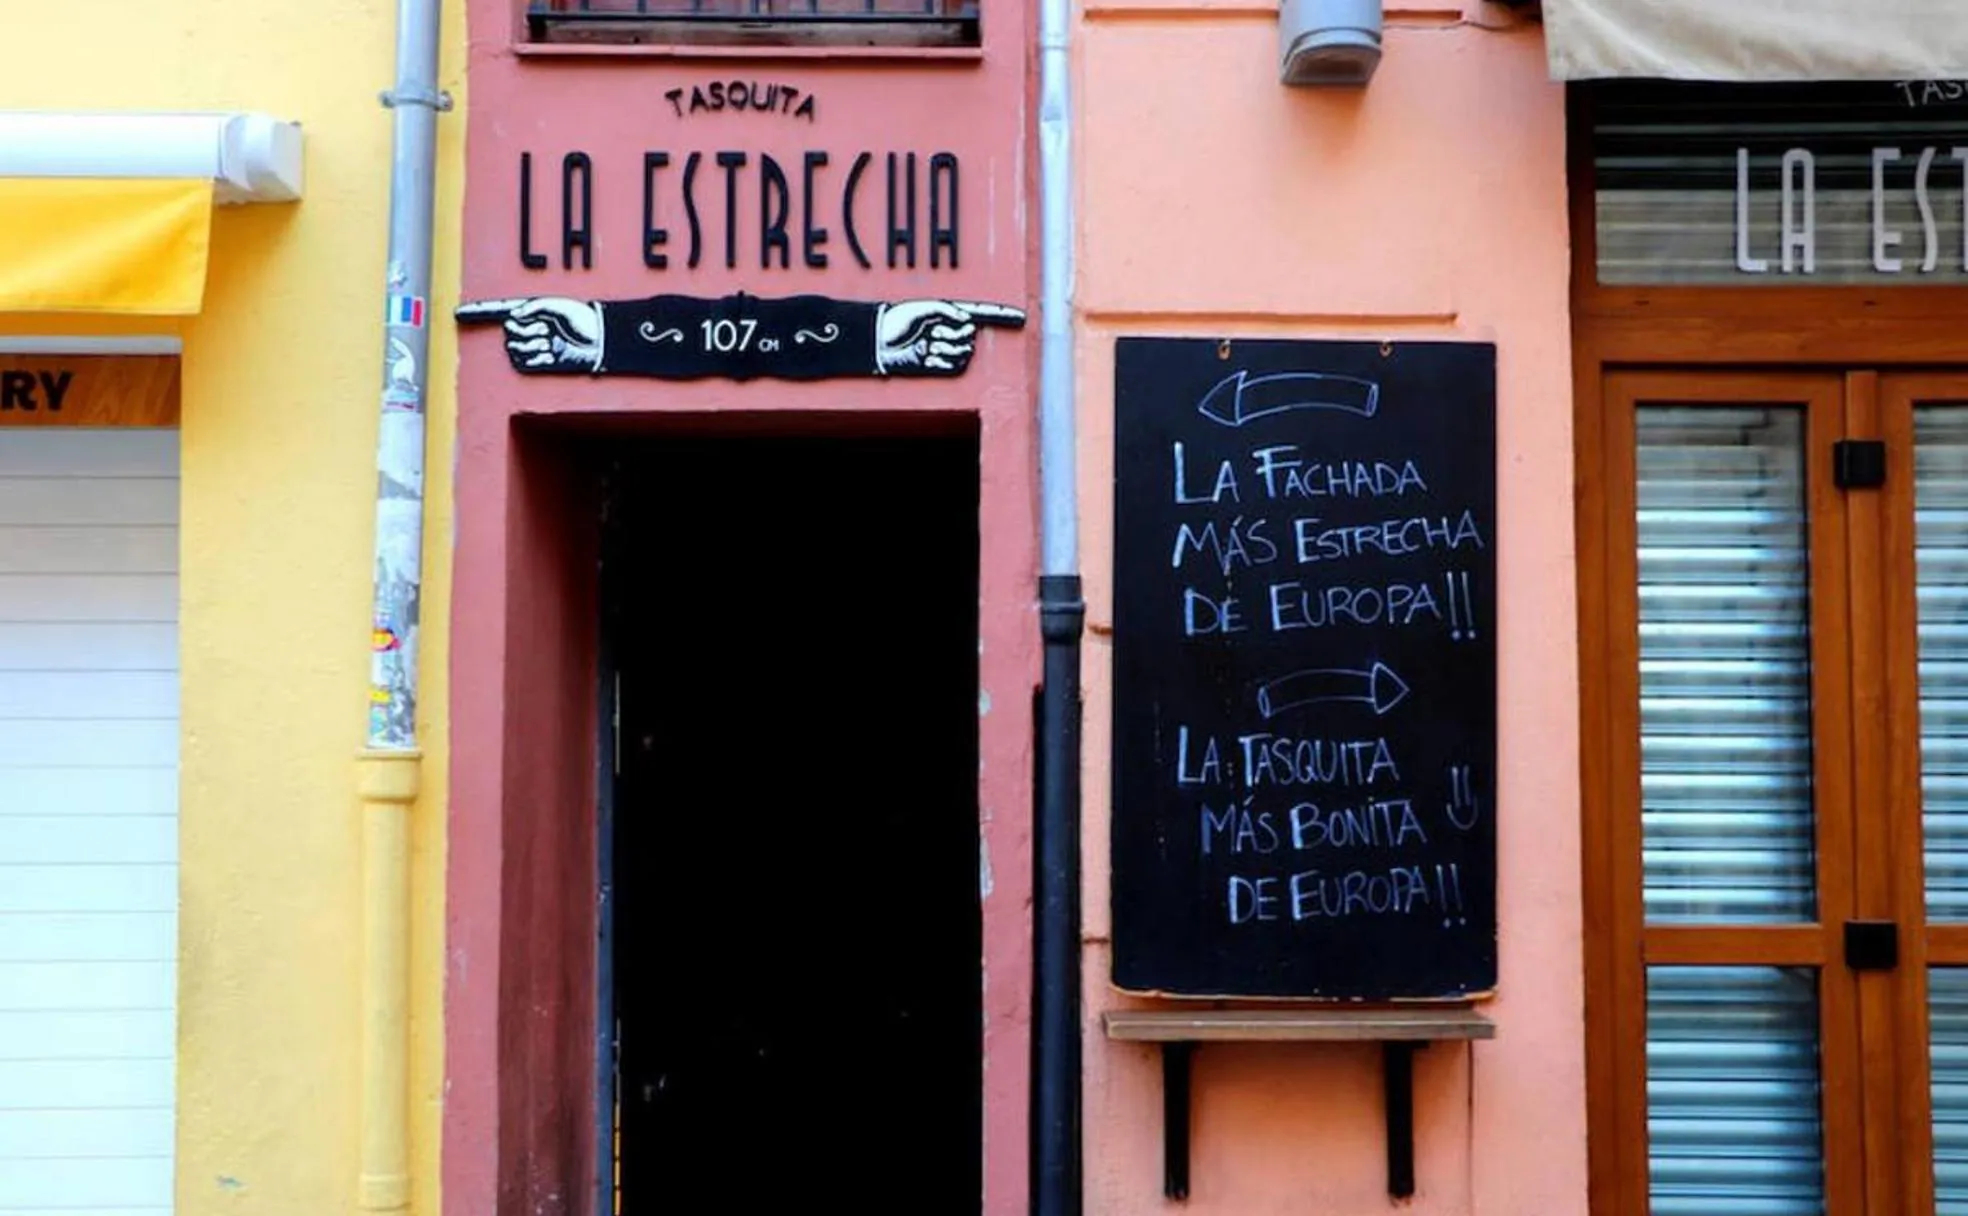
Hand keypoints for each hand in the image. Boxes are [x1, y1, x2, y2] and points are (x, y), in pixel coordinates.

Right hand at [456, 297, 603, 372]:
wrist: (603, 341)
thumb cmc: (586, 319)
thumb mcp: (557, 304)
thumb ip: (532, 307)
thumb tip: (514, 317)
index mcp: (531, 311)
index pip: (500, 310)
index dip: (480, 312)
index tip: (459, 313)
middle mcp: (530, 330)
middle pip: (510, 332)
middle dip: (528, 329)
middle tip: (550, 328)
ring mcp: (535, 348)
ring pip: (517, 349)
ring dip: (536, 344)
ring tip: (555, 341)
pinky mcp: (541, 365)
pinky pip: (525, 364)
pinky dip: (539, 358)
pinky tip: (555, 354)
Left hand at [874, 299, 1025, 375]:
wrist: (877, 341)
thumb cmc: (895, 320)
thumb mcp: (923, 306)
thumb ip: (948, 309)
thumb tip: (967, 321)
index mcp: (949, 314)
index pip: (981, 313)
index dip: (1001, 315)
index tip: (1021, 317)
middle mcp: (951, 332)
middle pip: (970, 335)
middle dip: (951, 332)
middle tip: (929, 330)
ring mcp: (946, 350)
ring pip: (963, 352)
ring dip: (943, 346)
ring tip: (924, 343)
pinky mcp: (939, 368)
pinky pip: (955, 366)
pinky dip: (941, 360)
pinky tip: (925, 355)